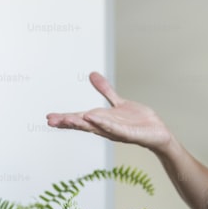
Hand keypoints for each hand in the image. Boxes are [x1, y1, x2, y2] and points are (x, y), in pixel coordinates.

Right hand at [46, 72, 172, 150]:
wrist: (157, 132)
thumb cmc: (138, 121)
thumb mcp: (119, 102)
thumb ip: (105, 90)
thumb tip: (92, 75)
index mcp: (102, 120)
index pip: (80, 119)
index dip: (65, 118)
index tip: (50, 117)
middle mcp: (106, 127)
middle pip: (84, 124)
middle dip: (68, 122)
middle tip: (52, 121)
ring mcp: (116, 131)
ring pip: (95, 127)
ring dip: (81, 123)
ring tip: (67, 119)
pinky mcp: (128, 134)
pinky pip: (113, 128)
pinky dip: (102, 123)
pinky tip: (92, 117)